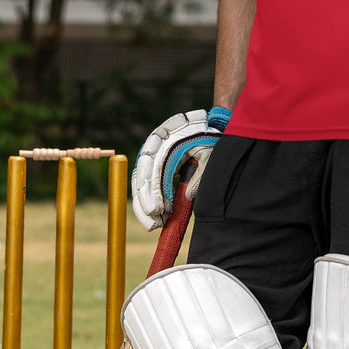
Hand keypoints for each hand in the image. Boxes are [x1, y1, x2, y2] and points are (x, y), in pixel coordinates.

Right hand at [132, 106, 230, 230]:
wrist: (204, 123)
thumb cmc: (208, 138)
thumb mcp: (209, 153)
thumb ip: (201, 173)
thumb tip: (188, 196)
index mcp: (168, 141)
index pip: (157, 169)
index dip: (156, 191)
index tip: (159, 210)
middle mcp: (154, 146)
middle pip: (142, 176)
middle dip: (145, 202)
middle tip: (153, 224)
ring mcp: (150, 154)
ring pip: (139, 181)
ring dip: (142, 205)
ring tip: (152, 225)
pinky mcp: (150, 162)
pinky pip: (142, 182)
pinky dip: (145, 199)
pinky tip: (152, 215)